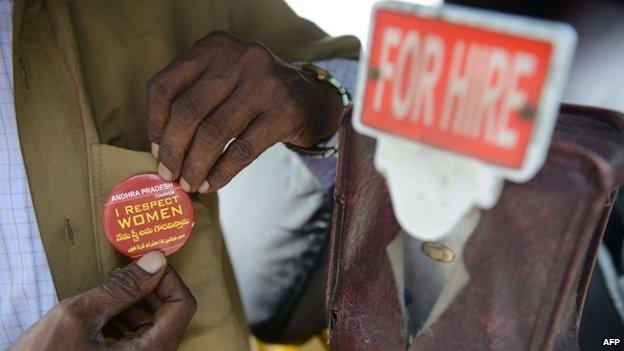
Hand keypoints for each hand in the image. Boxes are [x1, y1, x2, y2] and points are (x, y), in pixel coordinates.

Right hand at [10, 252, 195, 350]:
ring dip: (136, 302)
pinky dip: (126, 318)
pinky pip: (139, 336)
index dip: (168, 279)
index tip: (147, 263)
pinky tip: (104, 311)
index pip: (182, 306)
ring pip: (155, 323)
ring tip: (109, 290)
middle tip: (124, 272)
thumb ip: (123, 287)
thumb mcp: (80, 315)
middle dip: (149, 288)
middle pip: (171, 314)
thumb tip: (156, 260)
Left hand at [146, 31, 344, 192]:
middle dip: (173, 150)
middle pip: (188, 111)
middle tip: (169, 174)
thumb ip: (192, 98)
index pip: (166, 86)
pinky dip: (221, 172)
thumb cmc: (255, 93)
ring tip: (189, 183)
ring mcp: (265, 85)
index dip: (155, 124)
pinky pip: (242, 150)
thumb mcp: (223, 79)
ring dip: (195, 166)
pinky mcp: (284, 113)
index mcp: (214, 47)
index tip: (157, 151)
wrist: (311, 99)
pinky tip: (211, 183)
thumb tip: (161, 147)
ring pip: (214, 133)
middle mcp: (239, 59)